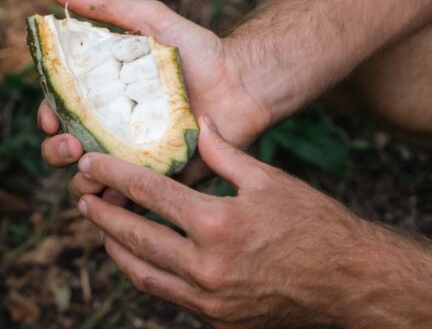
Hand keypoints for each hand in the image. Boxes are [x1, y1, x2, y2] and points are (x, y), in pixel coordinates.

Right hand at [38, 0, 271, 191]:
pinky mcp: (158, 181)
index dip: (47, 117)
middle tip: (72, 144)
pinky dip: (111, 207)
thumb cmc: (197, 49)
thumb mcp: (150, 21)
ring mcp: (133, 158)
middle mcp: (112, 129)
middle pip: (64, 149)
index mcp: (103, 97)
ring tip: (91, 171)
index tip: (51, 117)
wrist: (242, 82)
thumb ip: (106, 6)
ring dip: (79, 180)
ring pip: (89, 180)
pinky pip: (127, 201)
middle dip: (56, 151)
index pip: (59, 112)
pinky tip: (111, 200)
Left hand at [72, 115, 365, 327]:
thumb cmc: (314, 225)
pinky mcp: (216, 320)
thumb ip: (225, 154)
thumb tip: (198, 122)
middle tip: (83, 197)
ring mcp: (209, 301)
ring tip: (103, 229)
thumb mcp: (269, 180)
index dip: (114, 175)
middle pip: (135, 237)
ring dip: (117, 249)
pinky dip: (147, 273)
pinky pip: (168, 295)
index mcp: (217, 225)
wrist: (348, 282)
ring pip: (143, 274)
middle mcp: (206, 267)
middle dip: (102, 216)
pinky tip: (142, 256)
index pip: (150, 193)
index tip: (90, 163)